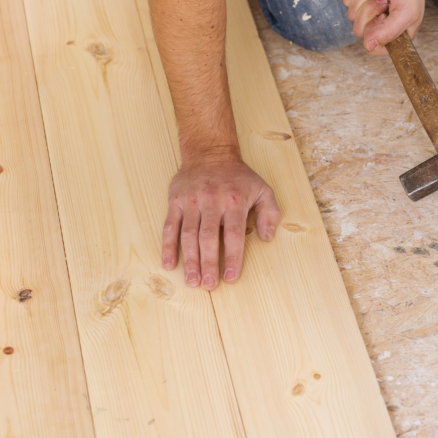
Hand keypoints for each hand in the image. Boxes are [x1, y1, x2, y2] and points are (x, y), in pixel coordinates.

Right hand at [162, 151, 280, 289]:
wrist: (209, 152)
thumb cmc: (238, 176)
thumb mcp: (262, 189)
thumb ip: (270, 213)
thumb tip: (267, 237)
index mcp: (234, 201)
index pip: (234, 234)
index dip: (233, 258)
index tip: (231, 278)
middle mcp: (212, 201)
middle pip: (209, 238)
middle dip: (209, 263)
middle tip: (209, 285)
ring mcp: (192, 201)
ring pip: (189, 235)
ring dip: (190, 260)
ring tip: (192, 280)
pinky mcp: (176, 201)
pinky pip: (170, 226)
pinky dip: (168, 246)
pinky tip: (169, 264)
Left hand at [342, 0, 428, 55]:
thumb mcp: (406, 12)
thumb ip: (389, 32)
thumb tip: (368, 45)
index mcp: (393, 34)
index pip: (373, 48)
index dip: (374, 33)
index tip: (384, 17)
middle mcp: (378, 26)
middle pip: (359, 30)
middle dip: (371, 9)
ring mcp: (365, 12)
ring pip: (352, 13)